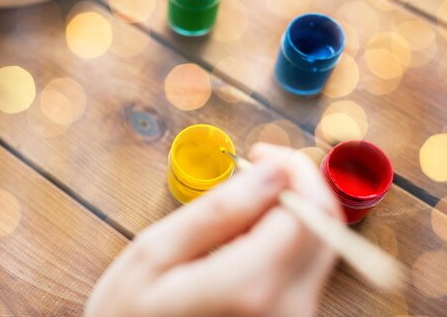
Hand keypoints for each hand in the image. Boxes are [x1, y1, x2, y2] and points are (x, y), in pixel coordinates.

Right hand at [85, 143, 343, 316]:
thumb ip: (217, 211)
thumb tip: (273, 171)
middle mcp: (287, 310)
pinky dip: (288, 237)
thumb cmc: (128, 313)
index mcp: (249, 287)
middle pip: (327, 228)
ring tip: (246, 203)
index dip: (293, 170)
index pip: (307, 212)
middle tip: (257, 169)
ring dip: (293, 209)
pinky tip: (249, 235)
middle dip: (299, 185)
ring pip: (322, 246)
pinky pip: (307, 268)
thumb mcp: (155, 253)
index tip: (258, 154)